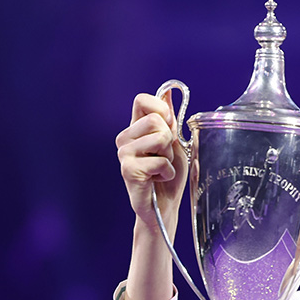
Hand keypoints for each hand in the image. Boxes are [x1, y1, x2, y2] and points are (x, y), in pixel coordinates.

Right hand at [115, 91, 187, 231]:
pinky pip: (159, 161)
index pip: (142, 100)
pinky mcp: (128, 170)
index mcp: (135, 129)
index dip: (161, 109)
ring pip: (160, 138)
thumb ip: (169, 120)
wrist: (164, 207)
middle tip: (164, 157)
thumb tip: (167, 91)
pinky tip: (157, 181)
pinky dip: (167, 173)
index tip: (168, 127)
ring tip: (160, 169)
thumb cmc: (169, 177)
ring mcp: (124, 154)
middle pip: (156, 119)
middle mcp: (125, 138)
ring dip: (169, 157)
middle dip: (170, 140)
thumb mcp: (175, 144)